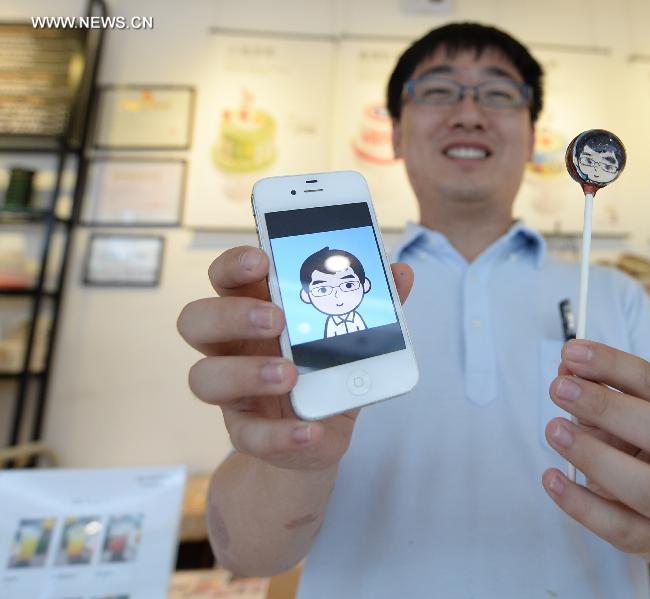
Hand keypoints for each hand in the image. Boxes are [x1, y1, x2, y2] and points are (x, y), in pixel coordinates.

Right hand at [177, 246, 413, 471]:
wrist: (320, 431)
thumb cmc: (326, 368)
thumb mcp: (352, 336)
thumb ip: (373, 304)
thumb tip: (401, 273)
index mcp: (252, 309)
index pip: (226, 277)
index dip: (234, 264)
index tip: (261, 259)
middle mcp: (230, 346)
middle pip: (197, 320)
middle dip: (231, 314)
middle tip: (276, 318)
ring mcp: (232, 391)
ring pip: (204, 377)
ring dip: (246, 373)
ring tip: (290, 375)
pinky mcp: (246, 432)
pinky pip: (249, 435)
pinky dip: (281, 434)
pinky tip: (310, 429)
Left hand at [541, 339, 649, 556]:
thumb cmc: (641, 447)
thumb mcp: (625, 412)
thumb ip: (598, 388)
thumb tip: (568, 367)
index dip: (614, 365)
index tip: (572, 351)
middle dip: (607, 406)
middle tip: (559, 388)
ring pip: (646, 487)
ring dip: (594, 455)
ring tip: (553, 430)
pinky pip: (616, 526)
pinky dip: (579, 503)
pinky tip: (550, 477)